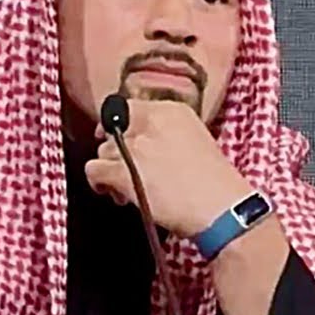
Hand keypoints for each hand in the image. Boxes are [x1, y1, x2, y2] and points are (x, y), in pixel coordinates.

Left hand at [85, 99, 253, 236]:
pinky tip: (112, 192)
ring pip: (102, 151)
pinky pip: (93, 170)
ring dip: (111, 169)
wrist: (221, 208)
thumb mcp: (197, 140)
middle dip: (117, 150)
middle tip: (129, 168)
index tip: (122, 138)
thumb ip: (167, 134)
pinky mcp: (121, 172)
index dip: (121, 125)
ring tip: (128, 188)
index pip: (129, 107)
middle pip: (113, 130)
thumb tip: (143, 143)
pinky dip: (98, 182)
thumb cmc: (217, 183)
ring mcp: (133, 146)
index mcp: (172, 110)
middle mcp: (149, 122)